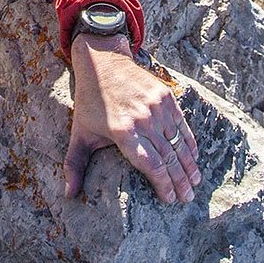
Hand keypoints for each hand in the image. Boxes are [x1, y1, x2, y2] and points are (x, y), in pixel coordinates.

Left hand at [64, 34, 200, 204]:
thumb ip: (74, 165)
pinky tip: (193, 157)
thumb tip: (69, 195)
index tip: (169, 200)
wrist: (103, 62)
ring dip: (188, 165)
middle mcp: (143, 120)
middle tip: (187, 199)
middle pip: (168, 157)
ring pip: (178, 143)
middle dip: (180, 181)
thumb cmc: (90, 101)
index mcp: (123, 132)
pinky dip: (188, 142)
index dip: (163, 184)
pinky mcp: (165, 96)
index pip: (151, 165)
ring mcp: (157, 107)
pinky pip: (181, 124)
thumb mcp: (79, 133)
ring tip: (194, 183)